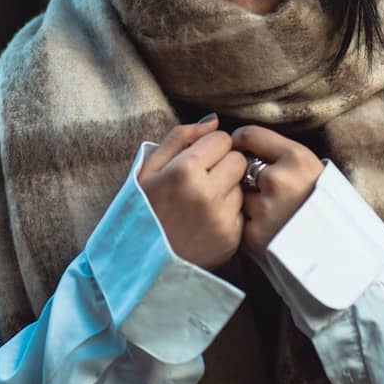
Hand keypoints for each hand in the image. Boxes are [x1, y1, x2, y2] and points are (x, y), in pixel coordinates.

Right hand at [138, 117, 247, 269]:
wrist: (140, 261)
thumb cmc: (143, 209)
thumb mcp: (148, 168)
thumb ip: (180, 137)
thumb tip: (214, 122)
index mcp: (184, 170)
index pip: (222, 139)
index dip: (210, 147)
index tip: (197, 160)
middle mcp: (207, 193)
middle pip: (238, 159)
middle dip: (224, 165)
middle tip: (203, 179)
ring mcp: (221, 218)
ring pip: (243, 185)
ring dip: (228, 189)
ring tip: (203, 202)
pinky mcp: (231, 238)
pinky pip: (242, 211)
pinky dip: (229, 213)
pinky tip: (208, 220)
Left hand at [231, 125, 324, 254]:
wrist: (337, 247)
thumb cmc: (322, 202)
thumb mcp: (311, 166)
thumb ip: (278, 152)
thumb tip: (238, 140)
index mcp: (296, 158)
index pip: (249, 135)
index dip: (241, 140)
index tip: (241, 146)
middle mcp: (279, 181)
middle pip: (240, 166)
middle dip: (247, 175)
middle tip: (268, 188)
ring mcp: (265, 209)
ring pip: (239, 193)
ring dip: (248, 200)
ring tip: (275, 211)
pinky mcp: (254, 235)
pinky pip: (241, 219)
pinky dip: (250, 222)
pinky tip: (271, 228)